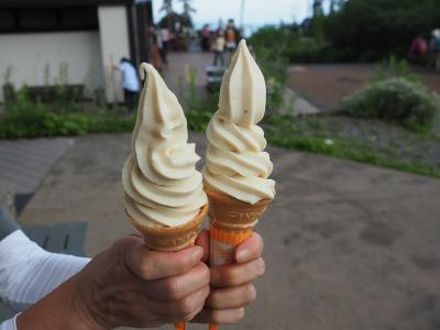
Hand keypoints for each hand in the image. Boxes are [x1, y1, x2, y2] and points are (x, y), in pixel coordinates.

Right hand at [71, 234, 209, 328]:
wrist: (91, 300)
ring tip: (201, 276)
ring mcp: (144, 307)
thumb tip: (195, 234)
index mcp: (126, 260)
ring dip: (201, 290)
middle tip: (202, 263)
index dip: (181, 258)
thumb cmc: (115, 263)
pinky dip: (196, 303)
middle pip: (173, 289)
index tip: (196, 249)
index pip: (152, 265)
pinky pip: (183, 316)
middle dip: (198, 275)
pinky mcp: (154, 320)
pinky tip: (196, 290)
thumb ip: (157, 239)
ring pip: (181, 306)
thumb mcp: (129, 243)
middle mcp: (135, 287)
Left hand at [193, 231, 264, 324]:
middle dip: (232, 274)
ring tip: (203, 292)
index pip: (256, 243)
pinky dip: (218, 312)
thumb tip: (204, 243)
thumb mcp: (191, 248)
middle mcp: (247, 267)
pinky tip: (204, 307)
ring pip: (248, 293)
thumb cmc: (190, 261)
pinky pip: (237, 313)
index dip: (251, 249)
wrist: (180, 288)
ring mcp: (244, 289)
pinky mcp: (237, 310)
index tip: (237, 255)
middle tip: (210, 275)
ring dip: (223, 294)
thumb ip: (199, 243)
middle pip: (258, 268)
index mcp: (239, 245)